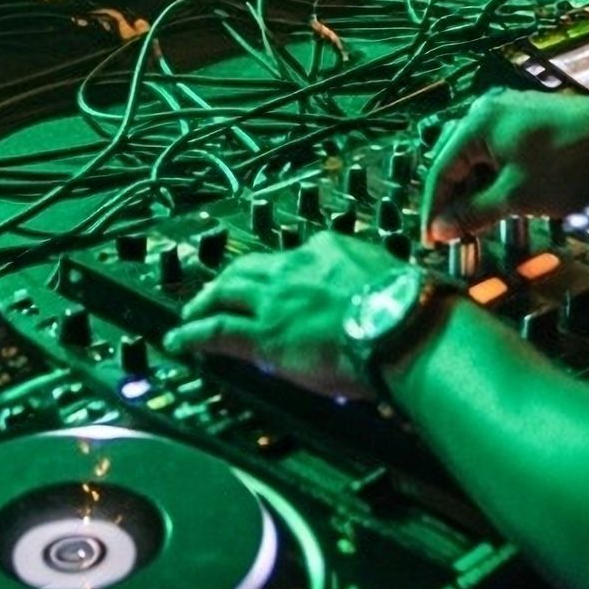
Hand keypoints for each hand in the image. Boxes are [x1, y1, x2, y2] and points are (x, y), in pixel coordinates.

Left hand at [165, 231, 398, 398]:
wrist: (400, 327)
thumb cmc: (408, 309)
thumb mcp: (395, 280)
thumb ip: (381, 285)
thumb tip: (394, 300)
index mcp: (331, 249)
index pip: (297, 256)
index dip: (283, 272)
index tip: (280, 282)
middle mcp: (296, 266)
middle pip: (250, 266)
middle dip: (231, 278)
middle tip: (218, 289)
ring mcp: (276, 299)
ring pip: (226, 291)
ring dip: (205, 300)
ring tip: (192, 311)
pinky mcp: (263, 334)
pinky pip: (215, 331)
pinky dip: (192, 333)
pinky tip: (180, 339)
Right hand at [420, 89, 588, 240]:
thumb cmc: (571, 165)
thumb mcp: (516, 198)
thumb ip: (473, 213)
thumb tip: (440, 229)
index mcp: (477, 122)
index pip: (439, 170)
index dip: (433, 210)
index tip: (432, 242)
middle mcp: (488, 109)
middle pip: (455, 160)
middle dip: (453, 199)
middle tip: (455, 235)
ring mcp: (511, 111)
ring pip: (478, 157)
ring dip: (476, 190)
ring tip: (481, 223)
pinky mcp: (531, 120)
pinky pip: (499, 150)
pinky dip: (495, 177)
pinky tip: (504, 200)